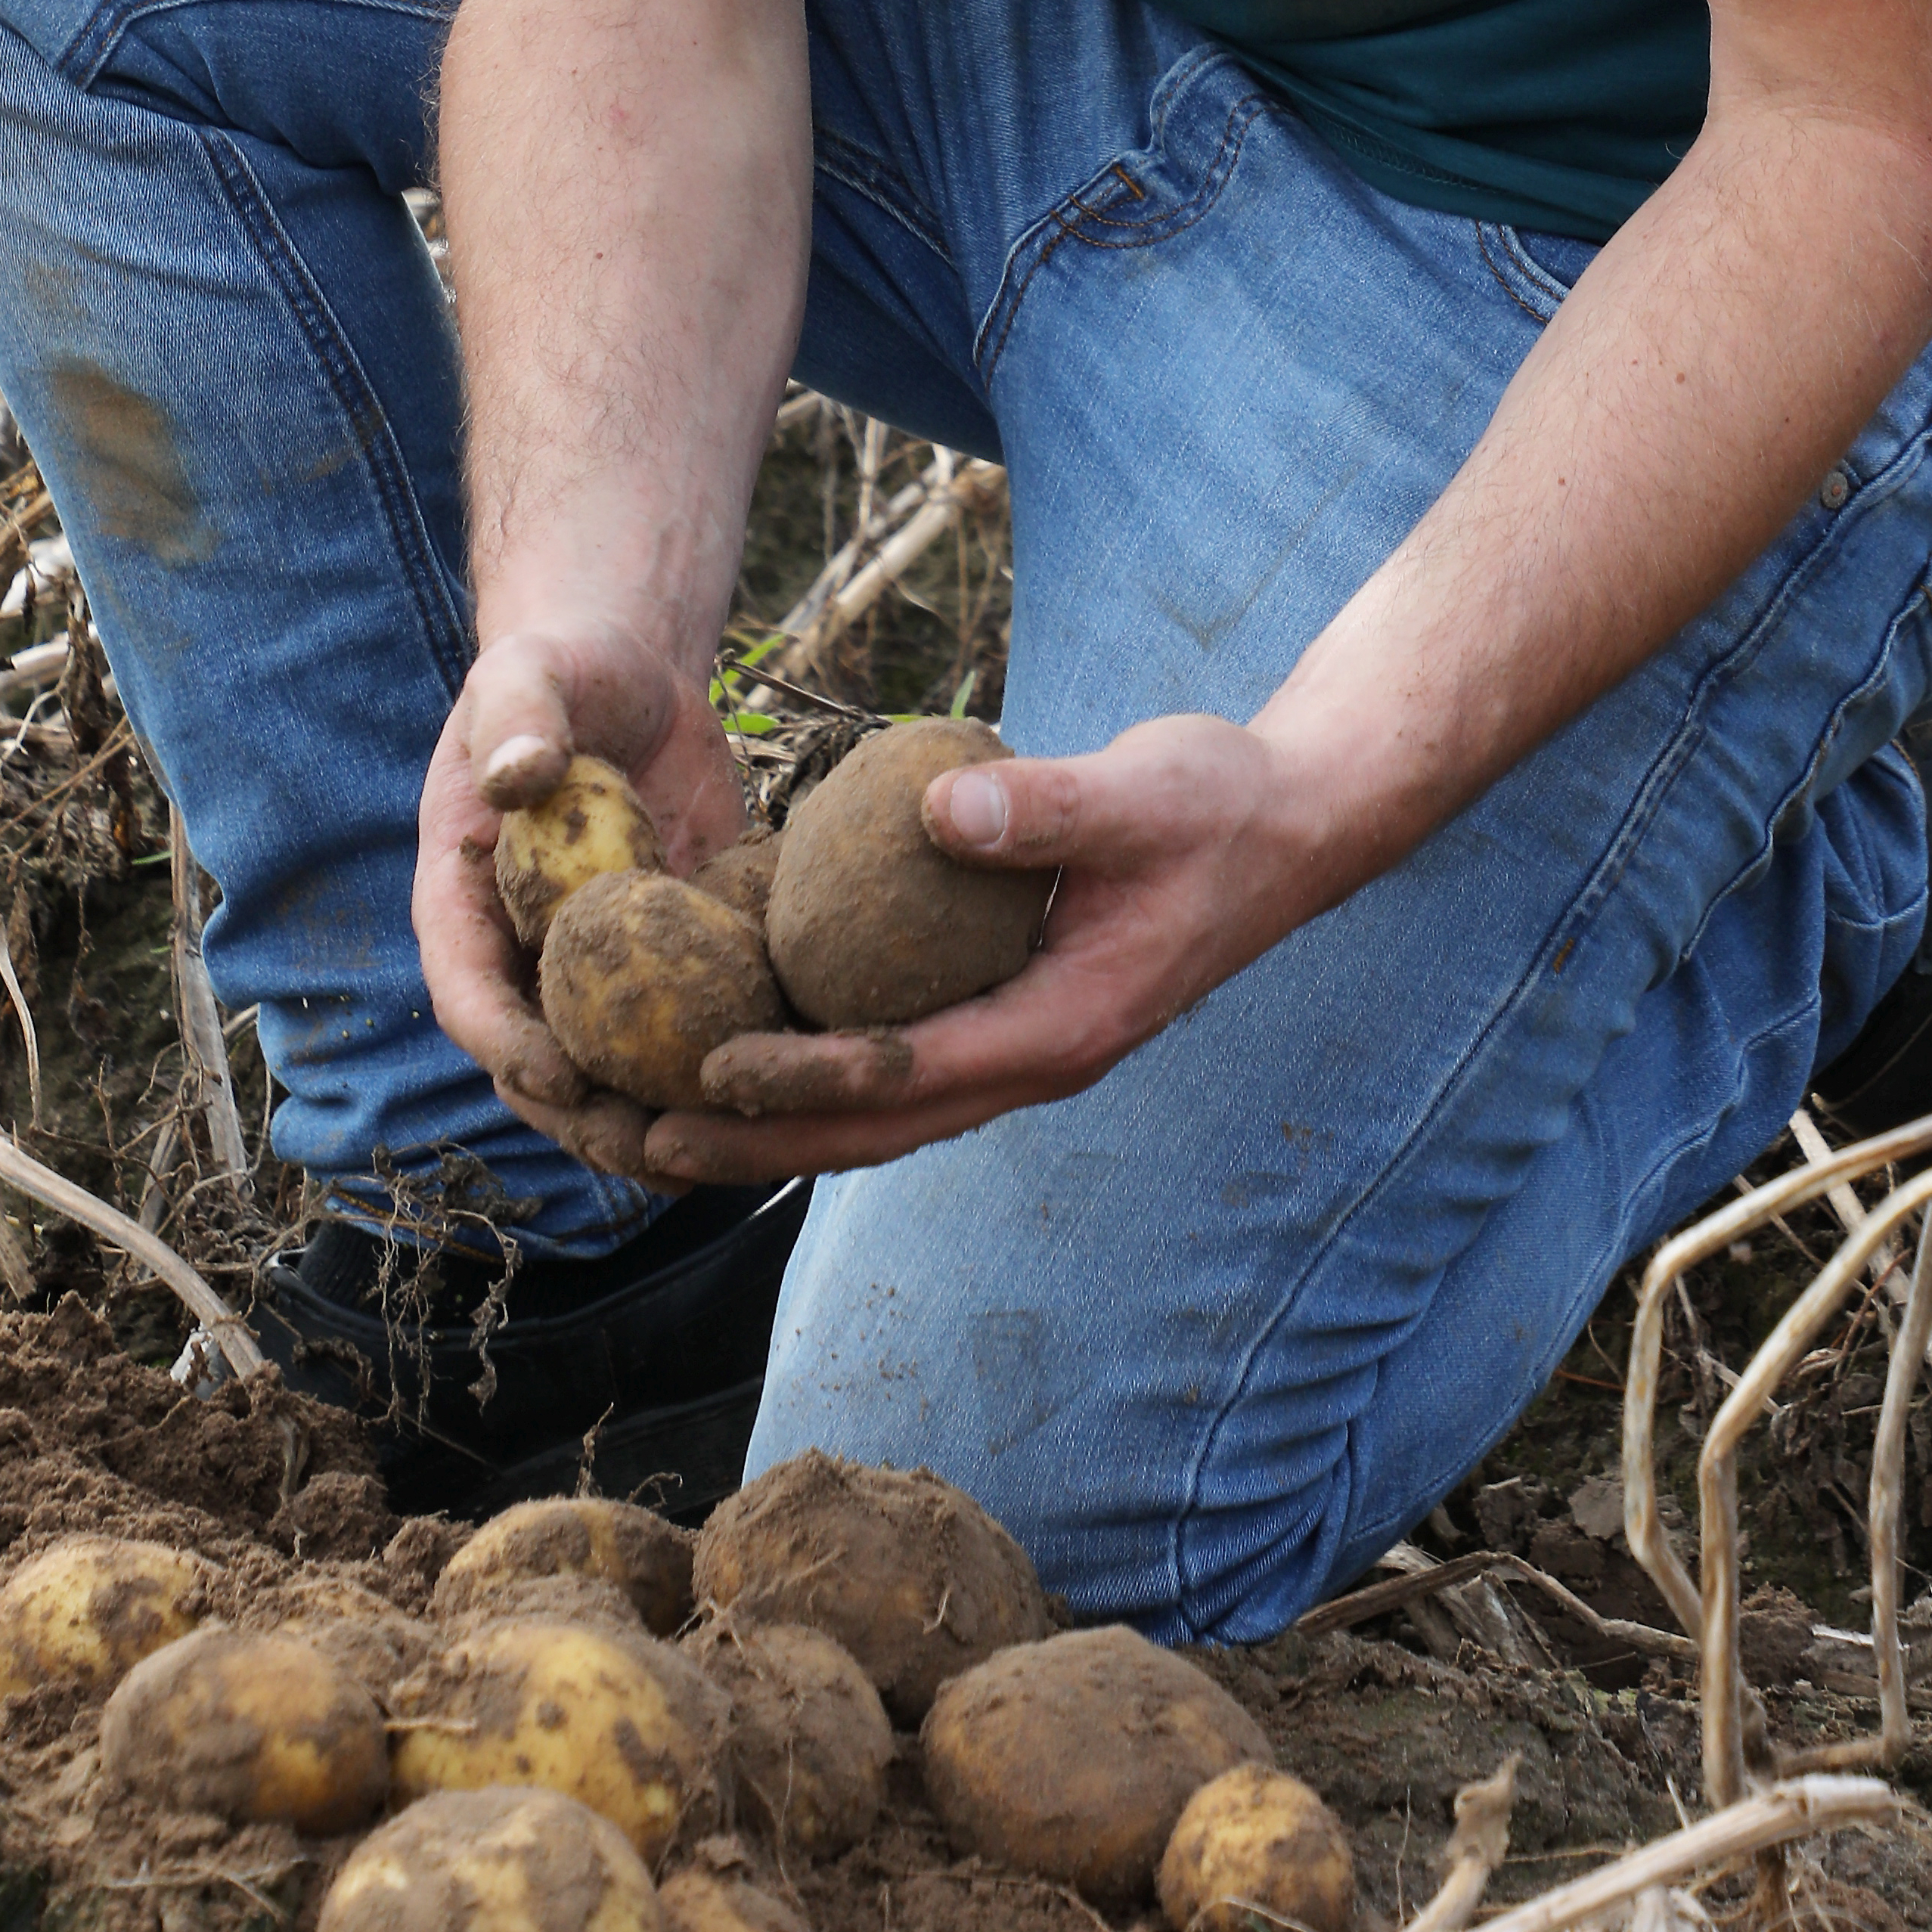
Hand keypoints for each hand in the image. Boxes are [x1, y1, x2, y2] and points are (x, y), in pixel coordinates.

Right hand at [414, 619, 756, 1182]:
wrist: (627, 671)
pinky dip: (722, 1065)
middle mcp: (522, 950)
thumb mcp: (530, 673)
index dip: (505, 1043)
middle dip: (585, 1116)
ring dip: (655, 1119)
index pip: (468, 991)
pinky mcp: (667, 956)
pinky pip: (686, 1026)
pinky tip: (786, 1090)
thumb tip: (516, 771)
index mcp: (464, 899)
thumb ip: (519, 715)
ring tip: (719, 1149)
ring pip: (612, 1069)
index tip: (559, 1073)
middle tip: (647, 1143)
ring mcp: (595, 965)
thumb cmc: (561, 666)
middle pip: (538, 1061)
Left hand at [625, 710, 1326, 1188]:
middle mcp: (1036, 1057)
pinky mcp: (1010, 1015)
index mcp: (1064, 1024)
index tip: (709, 1069)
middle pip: (876, 1126)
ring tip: (661, 1125)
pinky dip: (819, 1072)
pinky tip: (746, 1046)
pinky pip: (899, 1063)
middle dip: (758, 1140)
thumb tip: (940, 811)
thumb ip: (1048, 807)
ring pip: (881, 1113)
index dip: (805, 1077)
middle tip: (641, 1137)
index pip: (910, 1071)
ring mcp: (1023, 1045)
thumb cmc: (1218, 803)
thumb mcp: (1145, 791)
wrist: (1290, 824)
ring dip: (775, 1126)